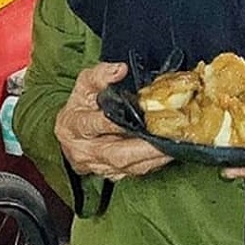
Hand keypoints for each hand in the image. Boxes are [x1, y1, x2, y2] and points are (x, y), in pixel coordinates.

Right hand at [54, 61, 171, 180]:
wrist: (69, 136)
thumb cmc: (80, 107)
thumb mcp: (84, 85)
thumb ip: (100, 75)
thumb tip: (120, 69)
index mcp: (75, 126)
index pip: (93, 125)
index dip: (114, 123)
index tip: (137, 115)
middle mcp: (86, 150)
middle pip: (117, 154)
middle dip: (144, 148)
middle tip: (166, 137)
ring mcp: (99, 166)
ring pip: (129, 168)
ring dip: (154, 157)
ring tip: (175, 144)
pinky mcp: (112, 174)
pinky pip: (135, 173)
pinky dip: (154, 163)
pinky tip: (168, 153)